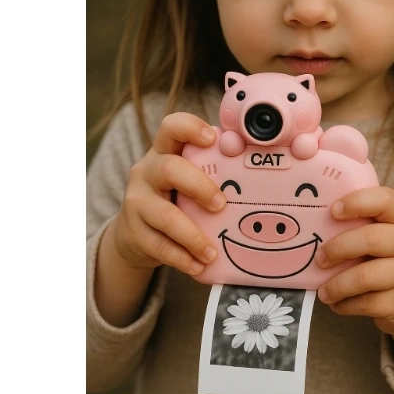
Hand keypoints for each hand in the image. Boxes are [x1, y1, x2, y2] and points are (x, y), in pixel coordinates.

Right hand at [111, 113, 226, 276]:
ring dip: (193, 235)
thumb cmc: (173, 199)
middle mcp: (146, 172)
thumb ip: (211, 171)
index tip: (212, 138)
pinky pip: (159, 246)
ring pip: (164, 215)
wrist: (134, 235)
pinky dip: (182, 258)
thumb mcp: (185, 179)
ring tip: (212, 252)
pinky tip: (198, 266)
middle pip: (169, 168)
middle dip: (199, 186)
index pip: (171, 127)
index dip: (190, 128)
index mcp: (164, 152)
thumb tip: (259, 171)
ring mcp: (136, 202)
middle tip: (221, 205)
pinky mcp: (133, 232)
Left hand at [314, 187, 393, 338]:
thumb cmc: (388, 260)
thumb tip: (312, 226)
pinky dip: (345, 305)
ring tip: (324, 291)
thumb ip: (359, 227)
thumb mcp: (383, 236)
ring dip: (337, 285)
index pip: (386, 200)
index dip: (357, 202)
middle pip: (371, 239)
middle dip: (338, 249)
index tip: (333, 211)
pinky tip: (337, 303)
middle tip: (320, 259)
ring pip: (365, 277)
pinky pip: (366, 303)